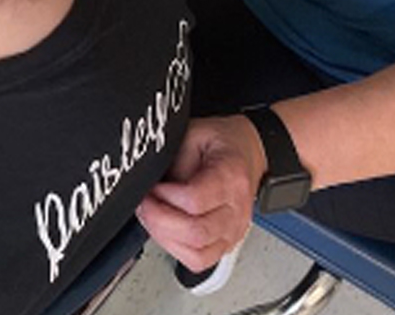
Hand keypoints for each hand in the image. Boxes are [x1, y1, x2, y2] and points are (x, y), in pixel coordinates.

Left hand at [136, 115, 266, 273]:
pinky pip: (200, 262)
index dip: (165, 198)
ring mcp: (235, 229)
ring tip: (155, 219)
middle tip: (146, 205)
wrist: (248, 150)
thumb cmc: (224, 142)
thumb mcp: (195, 133)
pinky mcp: (228, 243)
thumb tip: (149, 186)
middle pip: (195, 233)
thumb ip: (174, 159)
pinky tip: (168, 233)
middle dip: (159, 221)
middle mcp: (238, 207)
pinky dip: (178, 251)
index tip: (152, 188)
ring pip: (197, 255)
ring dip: (166, 239)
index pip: (195, 201)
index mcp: (232, 175)